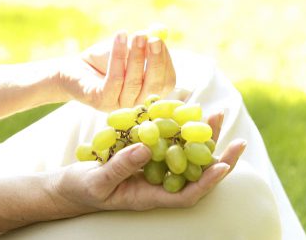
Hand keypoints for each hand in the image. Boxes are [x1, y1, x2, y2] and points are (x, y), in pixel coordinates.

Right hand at [53, 111, 243, 212]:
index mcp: (150, 197)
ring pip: (185, 154)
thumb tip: (147, 149)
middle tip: (238, 139)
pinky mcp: (145, 154)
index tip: (224, 167)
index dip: (208, 182)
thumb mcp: (98, 181)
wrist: (67, 186)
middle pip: (194, 173)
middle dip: (217, 156)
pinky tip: (185, 107)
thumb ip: (121, 167)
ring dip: (202, 135)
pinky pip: (169, 141)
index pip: (187, 195)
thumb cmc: (81, 190)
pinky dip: (179, 125)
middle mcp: (157, 184)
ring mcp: (153, 169)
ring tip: (216, 112)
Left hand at [58, 32, 176, 111]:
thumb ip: (143, 44)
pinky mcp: (100, 101)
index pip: (166, 82)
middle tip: (154, 39)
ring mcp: (118, 105)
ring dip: (136, 56)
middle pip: (154, 87)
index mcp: (147, 92)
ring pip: (133, 82)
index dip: (165, 61)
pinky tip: (119, 38)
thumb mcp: (127, 50)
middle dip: (155, 61)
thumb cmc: (104, 60)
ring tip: (137, 35)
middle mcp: (135, 103)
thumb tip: (158, 33)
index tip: (159, 40)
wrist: (75, 69)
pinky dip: (118, 57)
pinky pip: (114, 80)